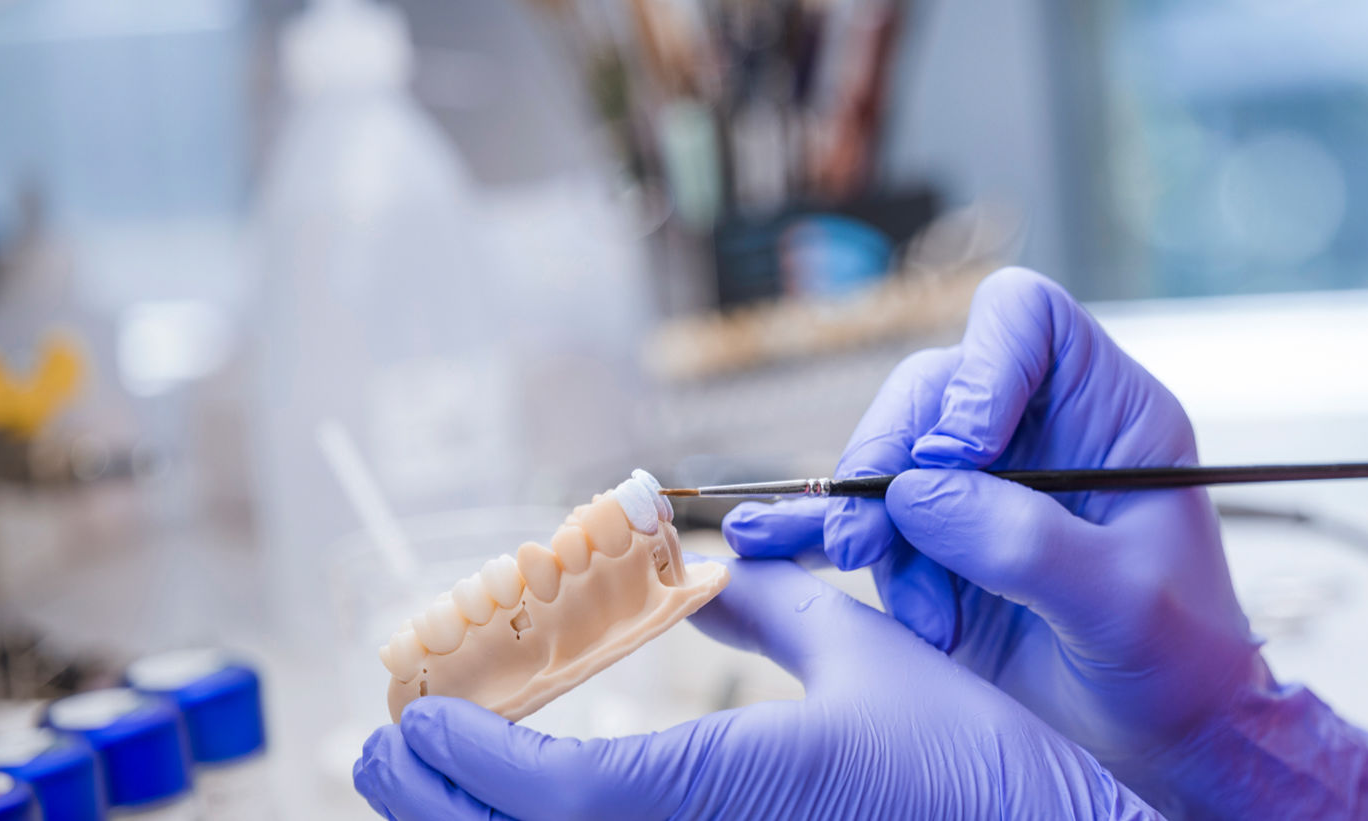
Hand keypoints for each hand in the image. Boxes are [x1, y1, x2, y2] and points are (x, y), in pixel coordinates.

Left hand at [352, 558, 1158, 820]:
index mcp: (740, 790)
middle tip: (387, 746)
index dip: (464, 759)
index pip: (557, 794)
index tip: (415, 713)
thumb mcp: (872, 658)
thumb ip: (775, 609)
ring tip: (433, 788)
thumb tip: (702, 569)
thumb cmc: (980, 764)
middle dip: (434, 804)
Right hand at [723, 269, 1367, 818]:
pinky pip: (870, 522)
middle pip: (933, 386)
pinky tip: (825, 574)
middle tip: (872, 545)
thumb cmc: (1178, 664)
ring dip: (878, 534)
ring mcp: (986, 488)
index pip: (1027, 320)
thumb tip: (917, 494)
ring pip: (890, 460)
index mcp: (1110, 414)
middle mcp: (1040, 433)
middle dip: (891, 460)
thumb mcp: (1123, 603)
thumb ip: (1025, 542)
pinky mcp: (941, 547)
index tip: (961, 454)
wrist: (1161, 747)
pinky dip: (840, 547)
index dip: (980, 366)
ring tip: (925, 617)